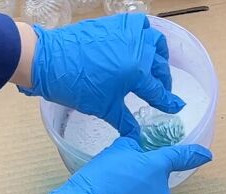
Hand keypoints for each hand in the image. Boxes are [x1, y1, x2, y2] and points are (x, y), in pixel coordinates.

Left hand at [19, 14, 184, 136]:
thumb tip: (136, 136)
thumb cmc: (75, 86)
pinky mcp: (114, 24)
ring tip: (154, 64)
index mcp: (137, 72)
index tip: (177, 106)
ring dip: (158, 54)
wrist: (48, 60)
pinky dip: (143, 34)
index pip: (158, 91)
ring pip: (154, 41)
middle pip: (159, 66)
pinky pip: (137, 25)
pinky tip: (138, 44)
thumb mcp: (104, 108)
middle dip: (163, 80)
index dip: (168, 101)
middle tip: (161, 90)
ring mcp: (126, 34)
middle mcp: (137, 50)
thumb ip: (125, 121)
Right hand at [46, 137, 211, 193]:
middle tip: (117, 175)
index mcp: (157, 168)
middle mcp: (161, 191)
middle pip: (155, 178)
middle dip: (141, 176)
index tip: (206, 155)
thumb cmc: (99, 181)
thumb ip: (131, 147)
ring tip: (110, 193)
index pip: (181, 157)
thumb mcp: (114, 152)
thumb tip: (136, 150)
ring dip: (133, 193)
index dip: (195, 154)